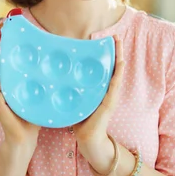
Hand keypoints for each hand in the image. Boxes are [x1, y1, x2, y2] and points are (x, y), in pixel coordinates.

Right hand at [0, 34, 40, 152]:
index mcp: (12, 85)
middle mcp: (3, 88)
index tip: (10, 30)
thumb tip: (60, 70)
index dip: (8, 47)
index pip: (8, 63)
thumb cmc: (32, 120)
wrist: (24, 141)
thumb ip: (43, 84)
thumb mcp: (38, 97)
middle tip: (1, 27)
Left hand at [73, 35, 124, 171]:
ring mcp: (110, 96)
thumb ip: (70, 88)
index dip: (105, 55)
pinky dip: (118, 74)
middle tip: (116, 37)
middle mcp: (106, 90)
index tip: (105, 41)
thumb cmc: (81, 120)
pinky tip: (120, 63)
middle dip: (115, 52)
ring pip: (116, 73)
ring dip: (119, 58)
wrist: (88, 139)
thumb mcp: (75, 99)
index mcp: (98, 88)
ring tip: (120, 44)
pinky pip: (115, 85)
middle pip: (112, 67)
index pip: (104, 68)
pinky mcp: (110, 103)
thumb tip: (54, 76)